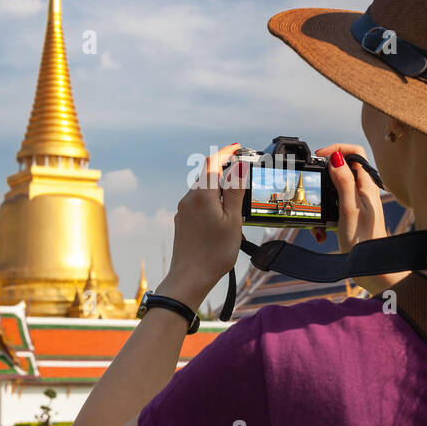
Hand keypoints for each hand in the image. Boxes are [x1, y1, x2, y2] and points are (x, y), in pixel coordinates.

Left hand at [158, 142, 245, 310]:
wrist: (189, 278)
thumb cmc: (213, 253)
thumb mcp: (232, 220)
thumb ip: (235, 191)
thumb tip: (238, 166)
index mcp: (202, 195)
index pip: (212, 162)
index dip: (226, 152)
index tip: (238, 147)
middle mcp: (189, 199)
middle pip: (207, 176)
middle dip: (225, 172)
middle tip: (244, 175)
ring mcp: (183, 211)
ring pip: (203, 191)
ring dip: (219, 190)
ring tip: (237, 205)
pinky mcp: (182, 222)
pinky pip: (199, 204)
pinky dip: (212, 203)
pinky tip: (224, 218)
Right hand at [313, 143, 405, 295]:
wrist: (374, 268)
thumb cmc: (364, 242)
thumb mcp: (348, 209)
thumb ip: (343, 182)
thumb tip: (336, 157)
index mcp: (366, 185)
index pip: (354, 153)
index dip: (336, 150)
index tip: (318, 158)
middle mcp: (363, 191)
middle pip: (340, 171)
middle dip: (323, 180)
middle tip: (312, 192)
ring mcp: (358, 203)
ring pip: (333, 192)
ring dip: (321, 204)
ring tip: (317, 222)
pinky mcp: (351, 216)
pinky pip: (333, 209)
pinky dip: (324, 219)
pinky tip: (321, 233)